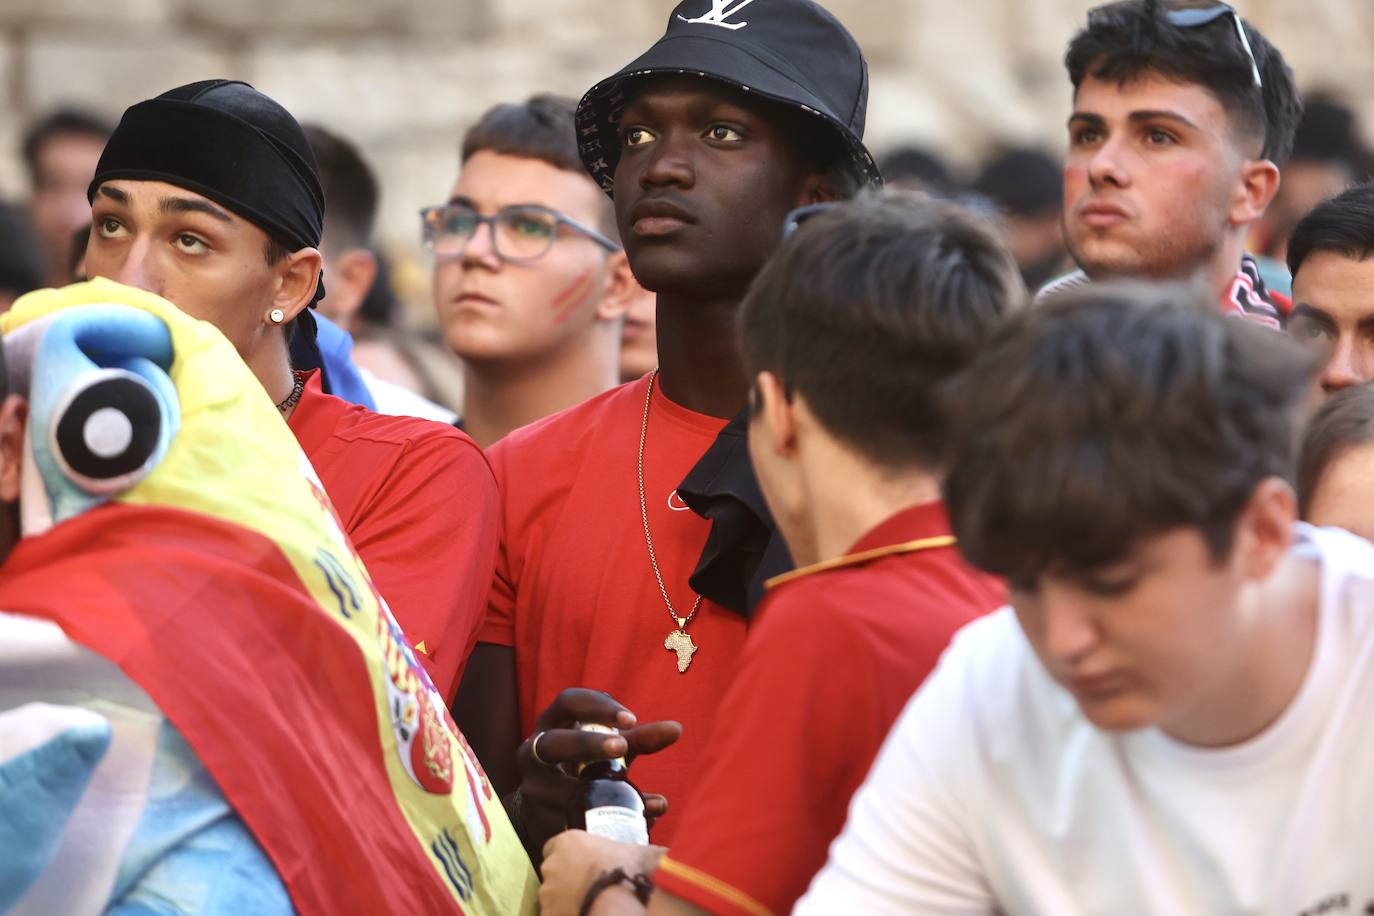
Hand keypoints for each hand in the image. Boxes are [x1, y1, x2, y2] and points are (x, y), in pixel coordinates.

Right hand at [513, 688, 680, 864]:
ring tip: (638, 803)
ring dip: (595, 794)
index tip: (631, 719)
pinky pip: (568, 822)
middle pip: (553, 743)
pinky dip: (601, 825)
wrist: (542, 810)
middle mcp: (532, 752)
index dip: (598, 707)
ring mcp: (532, 788)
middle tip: (622, 748)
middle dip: (586, 744)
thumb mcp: (606, 750)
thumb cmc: (580, 767)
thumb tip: (677, 728)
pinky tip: (632, 826)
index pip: (569, 702)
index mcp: (551, 724)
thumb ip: (638, 739)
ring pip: (555, 789)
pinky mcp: (536, 821)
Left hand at [539, 830, 664, 915]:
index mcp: (568, 842)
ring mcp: (547, 892)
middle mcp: (552, 865)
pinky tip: (584, 913)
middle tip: (590, 888)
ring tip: (589, 904)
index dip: (570, 856)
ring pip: (553, 896)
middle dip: (568, 879)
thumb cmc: (629, 874)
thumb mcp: (644, 855)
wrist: (616, 907)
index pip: (556, 846)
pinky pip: (554, 914)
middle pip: (555, 872)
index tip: (583, 864)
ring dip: (566, 900)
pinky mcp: (547, 914)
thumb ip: (651, 851)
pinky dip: (565, 914)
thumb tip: (666, 854)